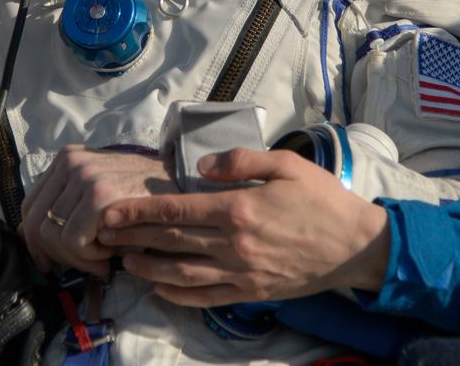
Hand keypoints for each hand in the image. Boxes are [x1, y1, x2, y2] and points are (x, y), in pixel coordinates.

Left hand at [19, 145, 178, 275]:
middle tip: (80, 264)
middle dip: (55, 254)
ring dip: (77, 257)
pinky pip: (73, 242)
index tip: (51, 260)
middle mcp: (71, 163)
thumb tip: (26, 235)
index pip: (29, 207)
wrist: (180, 184)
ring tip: (102, 256)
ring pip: (53, 237)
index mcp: (66, 158)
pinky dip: (89, 256)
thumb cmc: (140, 195)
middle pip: (36, 224)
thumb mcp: (97, 188)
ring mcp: (84, 177)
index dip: (35, 240)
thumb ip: (64, 204)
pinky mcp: (99, 196)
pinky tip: (110, 253)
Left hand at [97, 148, 389, 305]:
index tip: (112, 210)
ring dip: (148, 268)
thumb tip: (202, 168)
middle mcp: (234, 245)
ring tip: (125, 260)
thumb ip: (242, 160)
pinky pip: (206, 298)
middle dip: (133, 237)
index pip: (177, 211)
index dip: (140, 211)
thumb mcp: (286, 164)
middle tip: (104, 233)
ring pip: (182, 274)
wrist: (356, 245)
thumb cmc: (322, 199)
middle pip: (171, 242)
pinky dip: (178, 295)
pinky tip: (160, 287)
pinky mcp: (251, 292)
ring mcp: (241, 273)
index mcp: (239, 209)